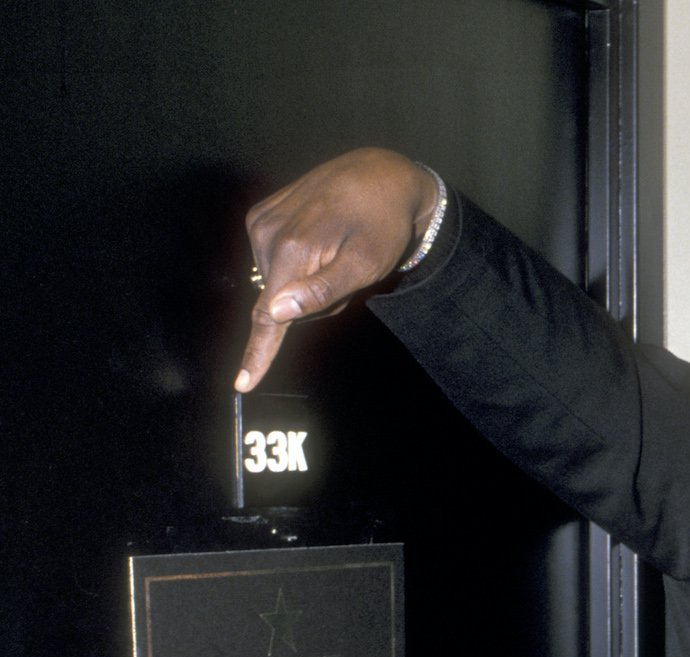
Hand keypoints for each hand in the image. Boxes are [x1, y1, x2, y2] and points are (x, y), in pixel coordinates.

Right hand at [236, 148, 438, 391]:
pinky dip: (297, 263)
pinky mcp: (261, 215)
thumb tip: (274, 314)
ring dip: (306, 281)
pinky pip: (273, 260)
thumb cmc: (382, 224)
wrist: (380, 174)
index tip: (242, 384)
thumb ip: (321, 291)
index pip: (268, 317)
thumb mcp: (365, 264)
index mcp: (292, 251)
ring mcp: (260, 222)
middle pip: (280, 303)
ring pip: (277, 283)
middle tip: (347, 273)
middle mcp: (266, 235)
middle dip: (311, 303)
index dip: (257, 354)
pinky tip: (320, 241)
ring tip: (336, 251)